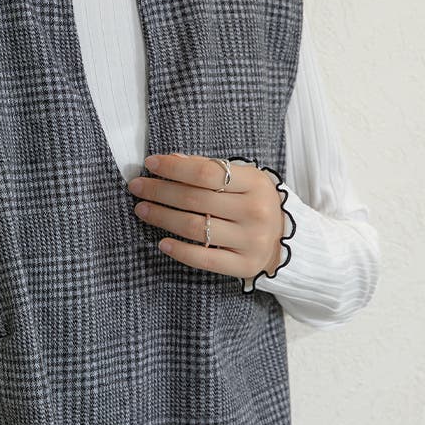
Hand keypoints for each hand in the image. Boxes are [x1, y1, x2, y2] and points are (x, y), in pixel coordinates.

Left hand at [128, 153, 285, 279]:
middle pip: (195, 199)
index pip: (206, 173)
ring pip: (195, 227)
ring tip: (142, 210)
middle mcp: (255, 211)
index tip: (150, 164)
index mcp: (256, 183)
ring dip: (162, 217)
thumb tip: (170, 160)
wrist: (287, 240)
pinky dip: (179, 250)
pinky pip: (203, 258)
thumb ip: (209, 170)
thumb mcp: (242, 180)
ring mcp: (250, 240)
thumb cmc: (255, 204)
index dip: (174, 168)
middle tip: (136, 187)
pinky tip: (161, 242)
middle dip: (160, 191)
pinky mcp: (243, 265)